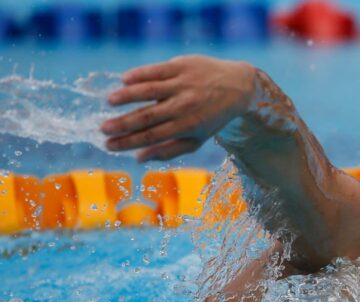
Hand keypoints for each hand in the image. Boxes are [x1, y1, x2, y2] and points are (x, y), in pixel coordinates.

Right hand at [101, 55, 256, 161]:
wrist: (238, 86)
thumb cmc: (212, 116)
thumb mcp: (197, 138)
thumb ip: (168, 150)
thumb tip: (138, 159)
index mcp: (188, 126)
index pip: (152, 136)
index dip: (128, 142)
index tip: (108, 144)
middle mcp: (185, 105)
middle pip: (147, 116)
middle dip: (122, 124)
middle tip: (102, 128)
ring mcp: (184, 84)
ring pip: (150, 90)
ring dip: (127, 96)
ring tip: (109, 101)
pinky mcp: (182, 65)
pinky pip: (156, 70)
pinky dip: (139, 75)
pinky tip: (124, 80)